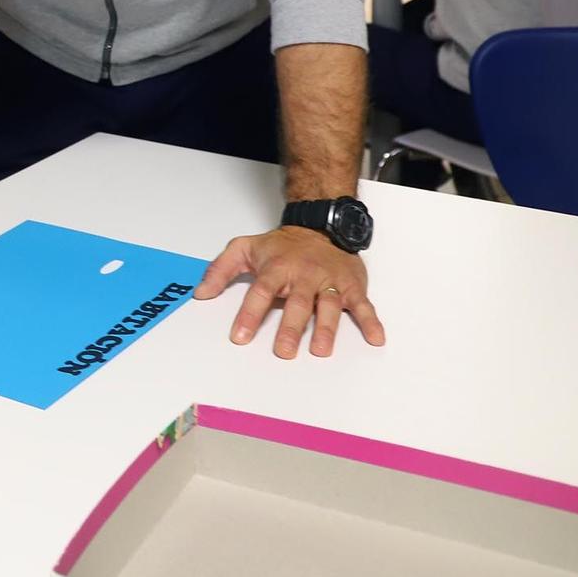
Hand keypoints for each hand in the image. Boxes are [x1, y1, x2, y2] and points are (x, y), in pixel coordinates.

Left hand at [194, 226, 384, 358]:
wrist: (320, 225)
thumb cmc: (281, 245)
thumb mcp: (244, 248)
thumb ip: (220, 270)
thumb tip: (201, 294)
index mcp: (278, 268)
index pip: (261, 292)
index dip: (250, 314)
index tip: (240, 337)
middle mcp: (305, 275)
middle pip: (297, 303)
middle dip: (290, 327)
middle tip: (283, 351)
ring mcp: (329, 281)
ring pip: (328, 305)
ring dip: (326, 328)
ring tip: (320, 350)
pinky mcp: (351, 286)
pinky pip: (363, 305)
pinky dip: (371, 321)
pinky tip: (376, 338)